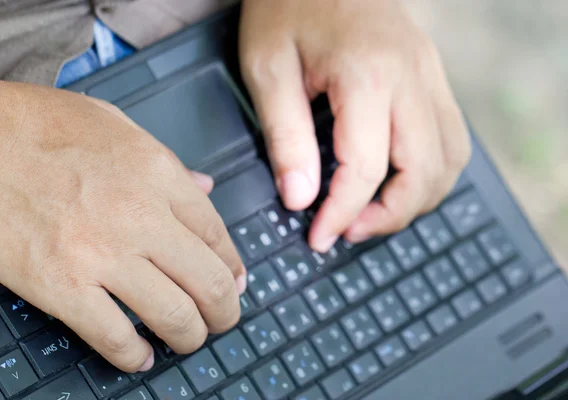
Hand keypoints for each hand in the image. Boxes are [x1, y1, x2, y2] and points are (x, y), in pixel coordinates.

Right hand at [0, 65, 245, 371]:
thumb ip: (168, 163)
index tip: (235, 282)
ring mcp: (101, 254)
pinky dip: (133, 355)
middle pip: (209, 282)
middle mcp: (140, 215)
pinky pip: (114, 337)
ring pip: (174, 316)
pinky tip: (139, 356)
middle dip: (224, 311)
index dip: (233, 268)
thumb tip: (206, 189)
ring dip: (190, 337)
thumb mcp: (117, 126)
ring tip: (186, 339)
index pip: (218, 234)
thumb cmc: (37, 125)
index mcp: (158, 173)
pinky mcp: (59, 286)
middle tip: (221, 320)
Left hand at [240, 0, 470, 250]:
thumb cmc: (289, 4)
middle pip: (424, 173)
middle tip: (347, 231)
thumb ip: (286, 136)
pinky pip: (451, 137)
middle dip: (388, 216)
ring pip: (449, 160)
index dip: (342, 214)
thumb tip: (300, 198)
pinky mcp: (432, 75)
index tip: (318, 237)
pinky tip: (397, 179)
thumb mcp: (267, 67)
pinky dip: (430, 171)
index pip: (366, 170)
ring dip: (416, 199)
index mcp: (368, 76)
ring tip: (372, 213)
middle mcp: (412, 78)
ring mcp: (430, 74)